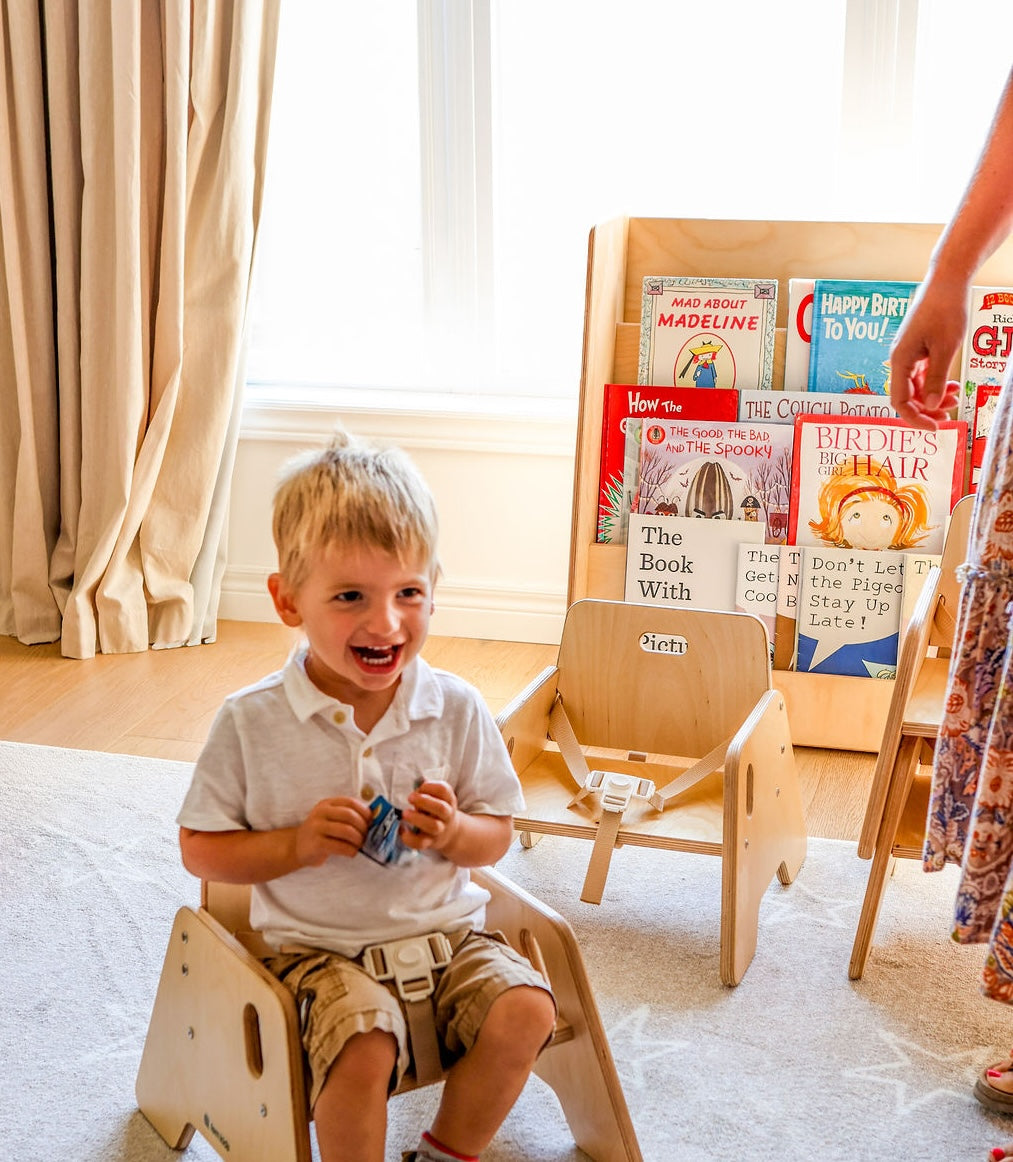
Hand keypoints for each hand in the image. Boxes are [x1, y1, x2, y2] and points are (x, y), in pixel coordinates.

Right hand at [295, 796, 371, 865]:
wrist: (296, 846)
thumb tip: (373, 820)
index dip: (364, 811)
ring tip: (359, 845)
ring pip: (346, 831)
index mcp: (327, 804)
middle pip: (350, 816)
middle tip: (366, 836)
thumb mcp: (330, 819)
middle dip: (362, 827)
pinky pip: (340, 846)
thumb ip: (346, 816)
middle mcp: (321, 813)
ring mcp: (317, 828)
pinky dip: (350, 850)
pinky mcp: (317, 844)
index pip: (350, 802)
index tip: (371, 821)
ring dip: (358, 839)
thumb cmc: (320, 833)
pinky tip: (352, 852)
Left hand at [400, 779, 459, 852]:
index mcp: (448, 800)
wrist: (449, 832)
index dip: (431, 786)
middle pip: (440, 808)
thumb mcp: (437, 798)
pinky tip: (402, 829)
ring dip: (417, 818)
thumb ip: (426, 789)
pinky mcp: (429, 842)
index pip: (444, 790)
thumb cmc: (436, 810)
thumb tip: (415, 781)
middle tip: (410, 797)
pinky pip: (420, 843)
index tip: (420, 787)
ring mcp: (439, 830)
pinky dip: (409, 838)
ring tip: (405, 813)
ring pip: (433, 826)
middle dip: (424, 801)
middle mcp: (447, 815)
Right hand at [889, 273, 967, 428]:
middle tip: (950, 415)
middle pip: (907, 397)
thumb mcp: (946, 348)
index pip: (900, 401)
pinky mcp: (917, 350)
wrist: (946, 282)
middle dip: (928, 409)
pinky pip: (922, 375)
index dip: (915, 417)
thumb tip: (932, 406)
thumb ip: (937, 379)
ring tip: (955, 396)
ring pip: (917, 387)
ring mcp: (908, 355)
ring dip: (934, 396)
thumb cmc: (945, 310)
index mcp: (900, 360)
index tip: (934, 428)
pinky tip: (951, 384)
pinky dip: (936, 383)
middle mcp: (899, 360)